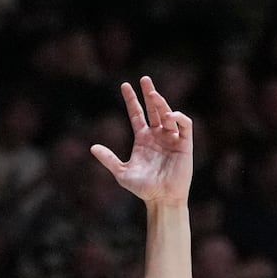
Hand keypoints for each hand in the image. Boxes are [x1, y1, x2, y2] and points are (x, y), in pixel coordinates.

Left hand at [90, 77, 192, 205]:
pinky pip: (184, 125)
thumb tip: (92, 147)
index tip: (125, 85)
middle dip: (149, 93)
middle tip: (144, 79)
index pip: (137, 114)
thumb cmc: (143, 188)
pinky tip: (170, 116)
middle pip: (154, 108)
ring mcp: (171, 138)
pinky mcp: (184, 143)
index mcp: (143, 139)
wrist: (161, 198)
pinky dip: (179, 117)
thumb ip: (108, 159)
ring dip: (161, 103)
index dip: (131, 100)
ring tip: (154, 96)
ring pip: (168, 113)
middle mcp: (158, 135)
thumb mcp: (121, 173)